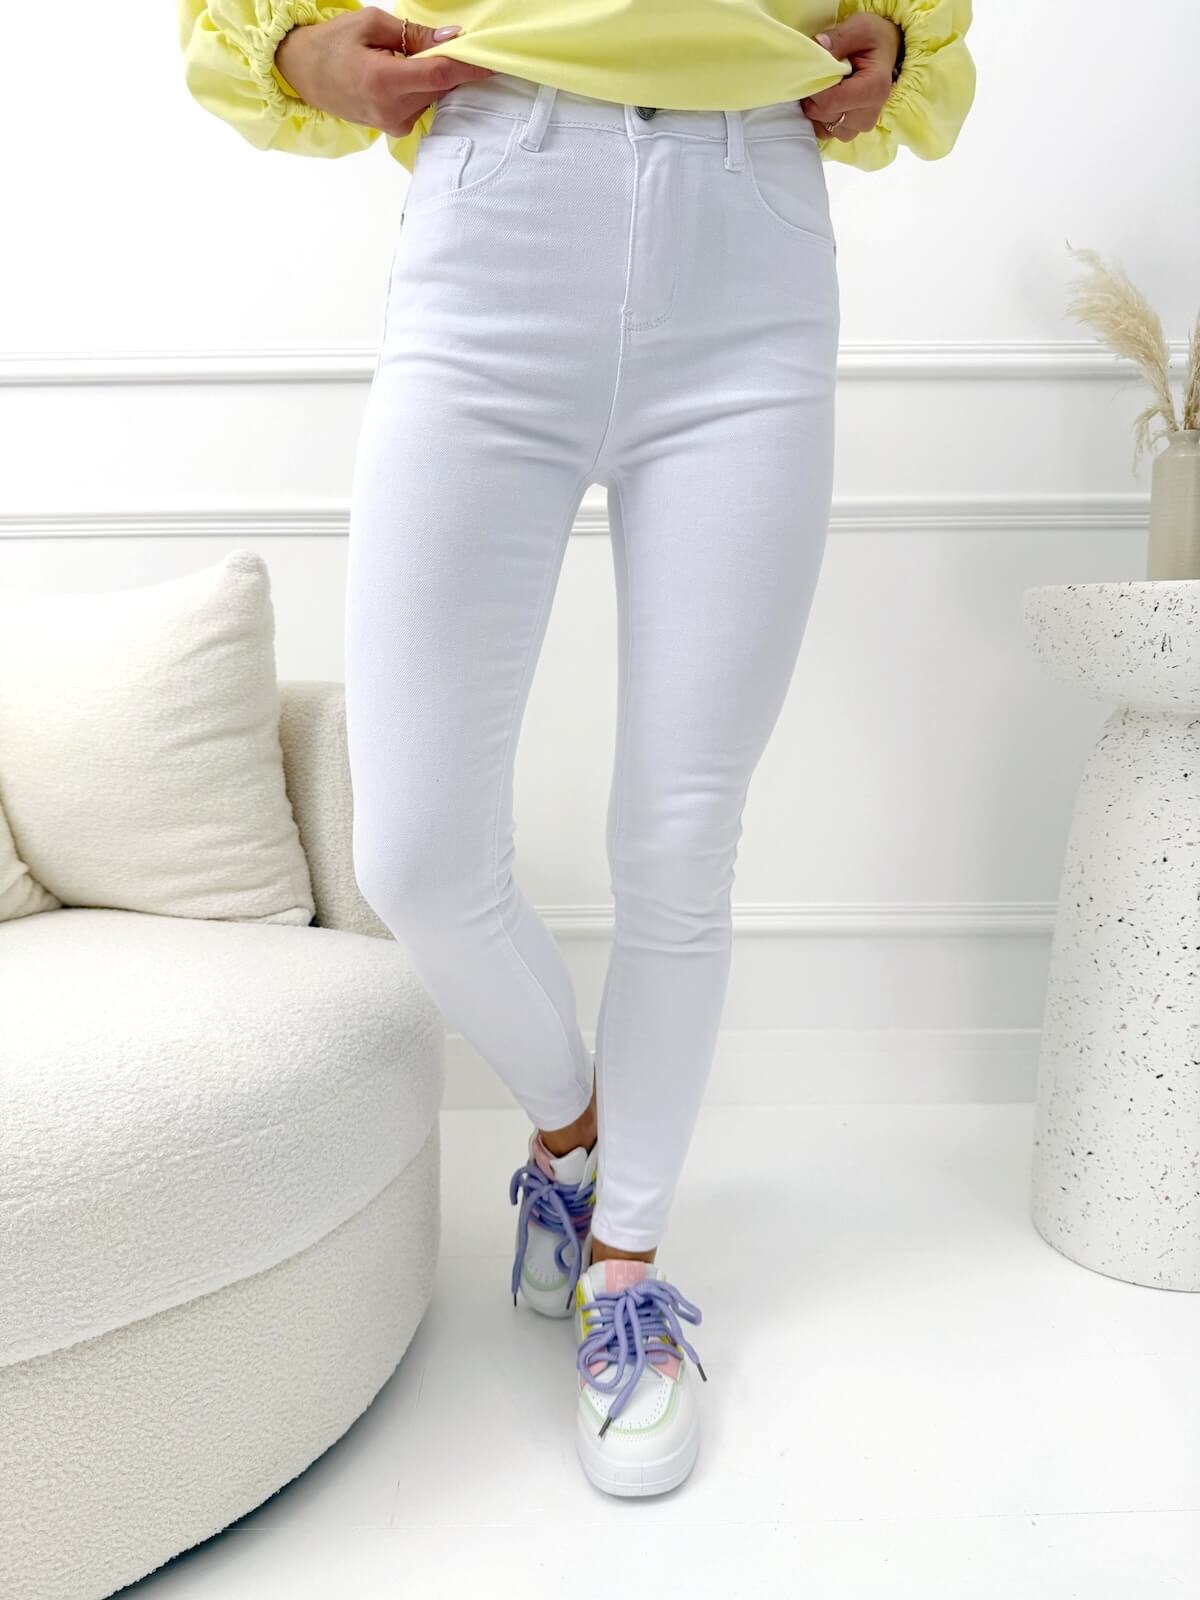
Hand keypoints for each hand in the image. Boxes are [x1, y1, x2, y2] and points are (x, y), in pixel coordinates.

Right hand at [274, 8, 495, 138]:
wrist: (303, 72)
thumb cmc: (333, 44)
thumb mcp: (372, 24)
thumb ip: (416, 35)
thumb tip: (452, 39)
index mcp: (384, 81)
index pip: (440, 75)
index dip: (469, 67)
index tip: (493, 61)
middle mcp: (392, 110)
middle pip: (441, 86)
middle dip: (449, 64)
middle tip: (445, 43)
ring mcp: (394, 123)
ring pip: (434, 96)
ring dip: (433, 75)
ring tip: (407, 58)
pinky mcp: (396, 127)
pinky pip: (423, 104)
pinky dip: (424, 87)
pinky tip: (405, 74)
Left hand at [800, 14, 901, 140]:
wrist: (885, 53)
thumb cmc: (874, 40)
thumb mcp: (860, 28)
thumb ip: (839, 38)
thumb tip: (817, 46)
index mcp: (874, 89)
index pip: (830, 102)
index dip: (814, 88)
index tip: (813, 71)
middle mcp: (869, 115)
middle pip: (825, 115)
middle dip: (814, 96)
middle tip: (818, 76)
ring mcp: (860, 127)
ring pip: (823, 126)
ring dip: (815, 107)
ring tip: (824, 86)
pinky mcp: (851, 132)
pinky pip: (825, 132)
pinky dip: (818, 117)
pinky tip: (824, 99)